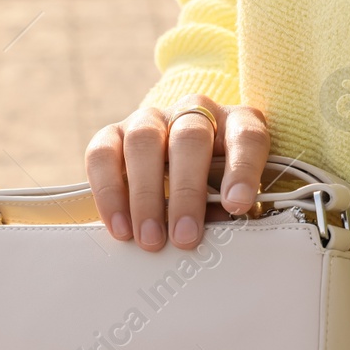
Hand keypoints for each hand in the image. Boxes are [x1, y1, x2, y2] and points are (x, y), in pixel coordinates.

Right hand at [84, 94, 269, 250]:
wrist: (180, 167)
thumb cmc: (215, 187)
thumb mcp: (231, 196)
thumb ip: (228, 209)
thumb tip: (216, 233)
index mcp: (235, 123)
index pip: (246, 137)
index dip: (242, 170)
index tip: (236, 205)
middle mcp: (193, 112)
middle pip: (189, 139)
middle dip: (186, 193)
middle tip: (184, 237)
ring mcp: (150, 119)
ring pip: (143, 142)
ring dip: (145, 195)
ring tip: (149, 238)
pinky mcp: (113, 133)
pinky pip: (102, 154)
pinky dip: (109, 192)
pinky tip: (120, 225)